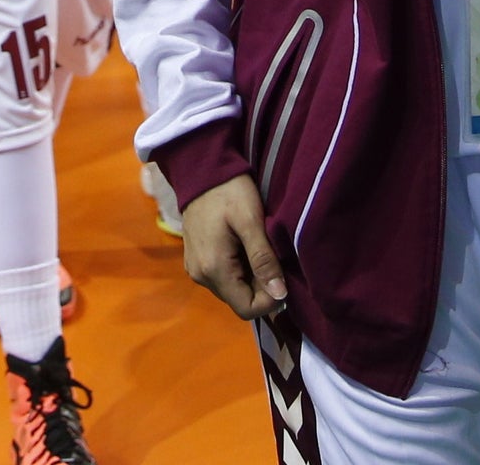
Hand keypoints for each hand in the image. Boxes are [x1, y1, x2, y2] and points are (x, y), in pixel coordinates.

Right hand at [181, 173, 286, 320]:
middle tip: (275, 259)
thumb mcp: (251, 221)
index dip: (270, 301)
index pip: (246, 309)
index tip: (284, 278)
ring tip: (261, 250)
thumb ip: (264, 259)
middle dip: (262, 288)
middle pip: (239, 300)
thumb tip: (280, 296)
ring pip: (232, 290)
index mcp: (213, 269)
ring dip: (251, 278)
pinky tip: (246, 247)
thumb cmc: (228, 191)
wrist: (200, 169)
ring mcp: (195, 268)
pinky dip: (239, 270)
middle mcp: (200, 276)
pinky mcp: (195, 260)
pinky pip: (222, 277)